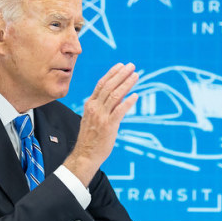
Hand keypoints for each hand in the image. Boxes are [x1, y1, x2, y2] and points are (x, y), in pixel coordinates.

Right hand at [64, 63, 137, 184]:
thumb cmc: (90, 138)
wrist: (85, 155)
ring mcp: (101, 116)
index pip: (101, 84)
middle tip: (132, 66)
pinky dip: (128, 102)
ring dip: (127, 84)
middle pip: (109, 86)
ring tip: (136, 76)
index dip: (112, 73)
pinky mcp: (109, 126)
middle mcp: (95, 108)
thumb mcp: (91, 118)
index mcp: (90, 104)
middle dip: (121, 74)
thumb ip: (99, 107)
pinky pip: (119, 110)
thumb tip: (112, 98)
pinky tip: (136, 96)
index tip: (121, 65)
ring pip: (115, 95)